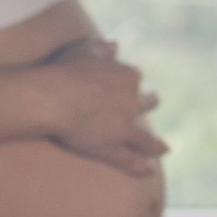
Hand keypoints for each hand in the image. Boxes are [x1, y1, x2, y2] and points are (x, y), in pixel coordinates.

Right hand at [40, 41, 166, 174]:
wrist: (52, 99)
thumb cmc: (64, 70)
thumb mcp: (83, 49)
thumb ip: (101, 47)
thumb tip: (115, 45)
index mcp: (127, 76)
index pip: (133, 77)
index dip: (129, 81)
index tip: (126, 84)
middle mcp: (132, 102)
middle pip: (148, 103)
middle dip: (150, 104)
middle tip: (152, 105)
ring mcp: (125, 128)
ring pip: (147, 138)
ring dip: (157, 144)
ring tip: (164, 148)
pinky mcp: (112, 149)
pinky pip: (131, 160)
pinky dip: (142, 166)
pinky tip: (150, 170)